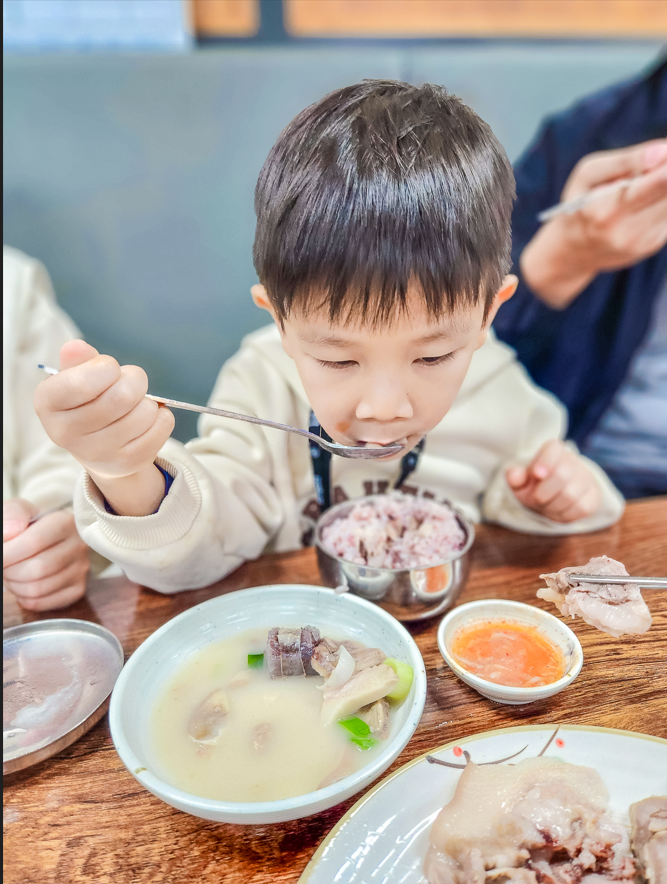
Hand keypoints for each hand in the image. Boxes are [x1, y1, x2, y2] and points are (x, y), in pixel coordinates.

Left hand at [3, 498, 89, 610]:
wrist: (50, 538)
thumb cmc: (30, 526)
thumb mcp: (20, 511)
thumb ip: (13, 513)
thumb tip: (10, 532)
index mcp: (66, 522)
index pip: (34, 542)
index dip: (8, 553)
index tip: (0, 554)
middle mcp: (79, 546)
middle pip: (36, 570)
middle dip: (10, 571)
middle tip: (5, 565)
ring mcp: (81, 569)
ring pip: (37, 589)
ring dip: (15, 585)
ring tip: (13, 573)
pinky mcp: (77, 589)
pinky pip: (40, 603)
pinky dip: (23, 597)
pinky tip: (24, 583)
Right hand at [34, 340, 173, 515]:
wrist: (99, 449)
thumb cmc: (88, 403)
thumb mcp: (76, 377)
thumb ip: (78, 360)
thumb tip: (76, 347)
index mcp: (48, 403)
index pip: (83, 381)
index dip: (107, 368)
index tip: (108, 370)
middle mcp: (66, 433)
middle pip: (121, 396)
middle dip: (135, 380)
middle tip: (131, 383)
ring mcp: (97, 453)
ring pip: (144, 412)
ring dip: (148, 401)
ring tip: (136, 405)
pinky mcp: (127, 463)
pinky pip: (161, 426)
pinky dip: (162, 417)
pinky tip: (147, 420)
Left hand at [506, 440, 599, 522]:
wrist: (554, 495)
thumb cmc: (534, 485)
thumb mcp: (520, 481)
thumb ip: (515, 477)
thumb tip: (513, 475)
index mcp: (553, 450)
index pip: (554, 449)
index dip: (546, 462)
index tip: (536, 474)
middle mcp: (573, 461)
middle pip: (561, 476)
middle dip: (542, 493)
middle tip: (536, 498)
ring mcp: (586, 478)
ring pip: (570, 495)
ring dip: (551, 506)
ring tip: (546, 505)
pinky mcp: (593, 497)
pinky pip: (580, 508)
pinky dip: (564, 514)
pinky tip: (558, 510)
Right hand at [521, 139, 666, 307]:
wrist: (573, 249)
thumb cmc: (581, 202)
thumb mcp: (588, 174)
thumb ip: (625, 160)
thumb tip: (664, 151)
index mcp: (606, 210)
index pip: (658, 182)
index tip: (665, 155)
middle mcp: (626, 231)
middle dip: (666, 173)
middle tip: (657, 163)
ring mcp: (642, 242)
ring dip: (663, 189)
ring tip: (640, 186)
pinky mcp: (652, 245)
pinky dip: (661, 202)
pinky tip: (642, 203)